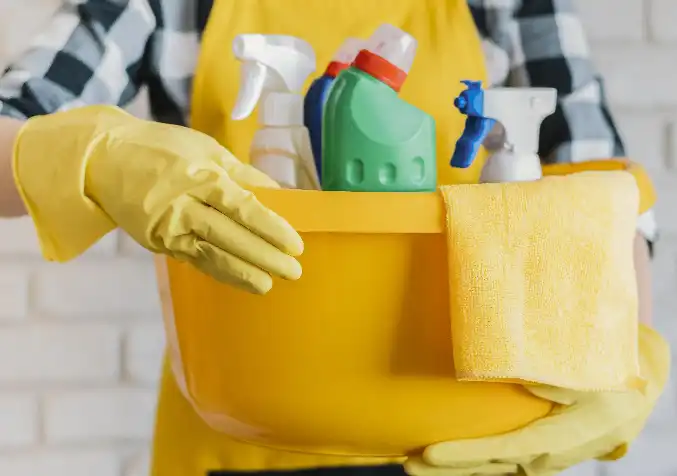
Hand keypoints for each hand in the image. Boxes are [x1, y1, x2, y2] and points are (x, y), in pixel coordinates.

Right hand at [13, 105, 302, 293]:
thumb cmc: (163, 148)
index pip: (244, 208)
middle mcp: (183, 205)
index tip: (296, 245)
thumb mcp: (207, 148)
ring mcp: (167, 227)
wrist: (104, 158)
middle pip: (230, 236)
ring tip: (267, 285)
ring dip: (242, 273)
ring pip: (210, 255)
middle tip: (293, 272)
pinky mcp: (157, 242)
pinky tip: (239, 279)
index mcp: (200, 176)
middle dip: (264, 257)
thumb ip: (243, 173)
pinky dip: (219, 271)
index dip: (271, 229)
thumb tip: (279, 194)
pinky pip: (193, 259)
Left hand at [403, 326, 667, 475]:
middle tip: (407, 464)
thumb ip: (558, 378)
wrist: (635, 394)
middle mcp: (544, 457)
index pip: (500, 451)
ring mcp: (541, 459)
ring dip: (456, 469)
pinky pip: (501, 463)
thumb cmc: (611, 380)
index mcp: (556, 439)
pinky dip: (475, 465)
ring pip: (492, 469)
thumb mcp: (591, 375)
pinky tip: (450, 462)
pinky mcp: (538, 452)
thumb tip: (523, 376)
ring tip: (417, 465)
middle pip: (488, 467)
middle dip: (447, 468)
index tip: (428, 452)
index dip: (464, 454)